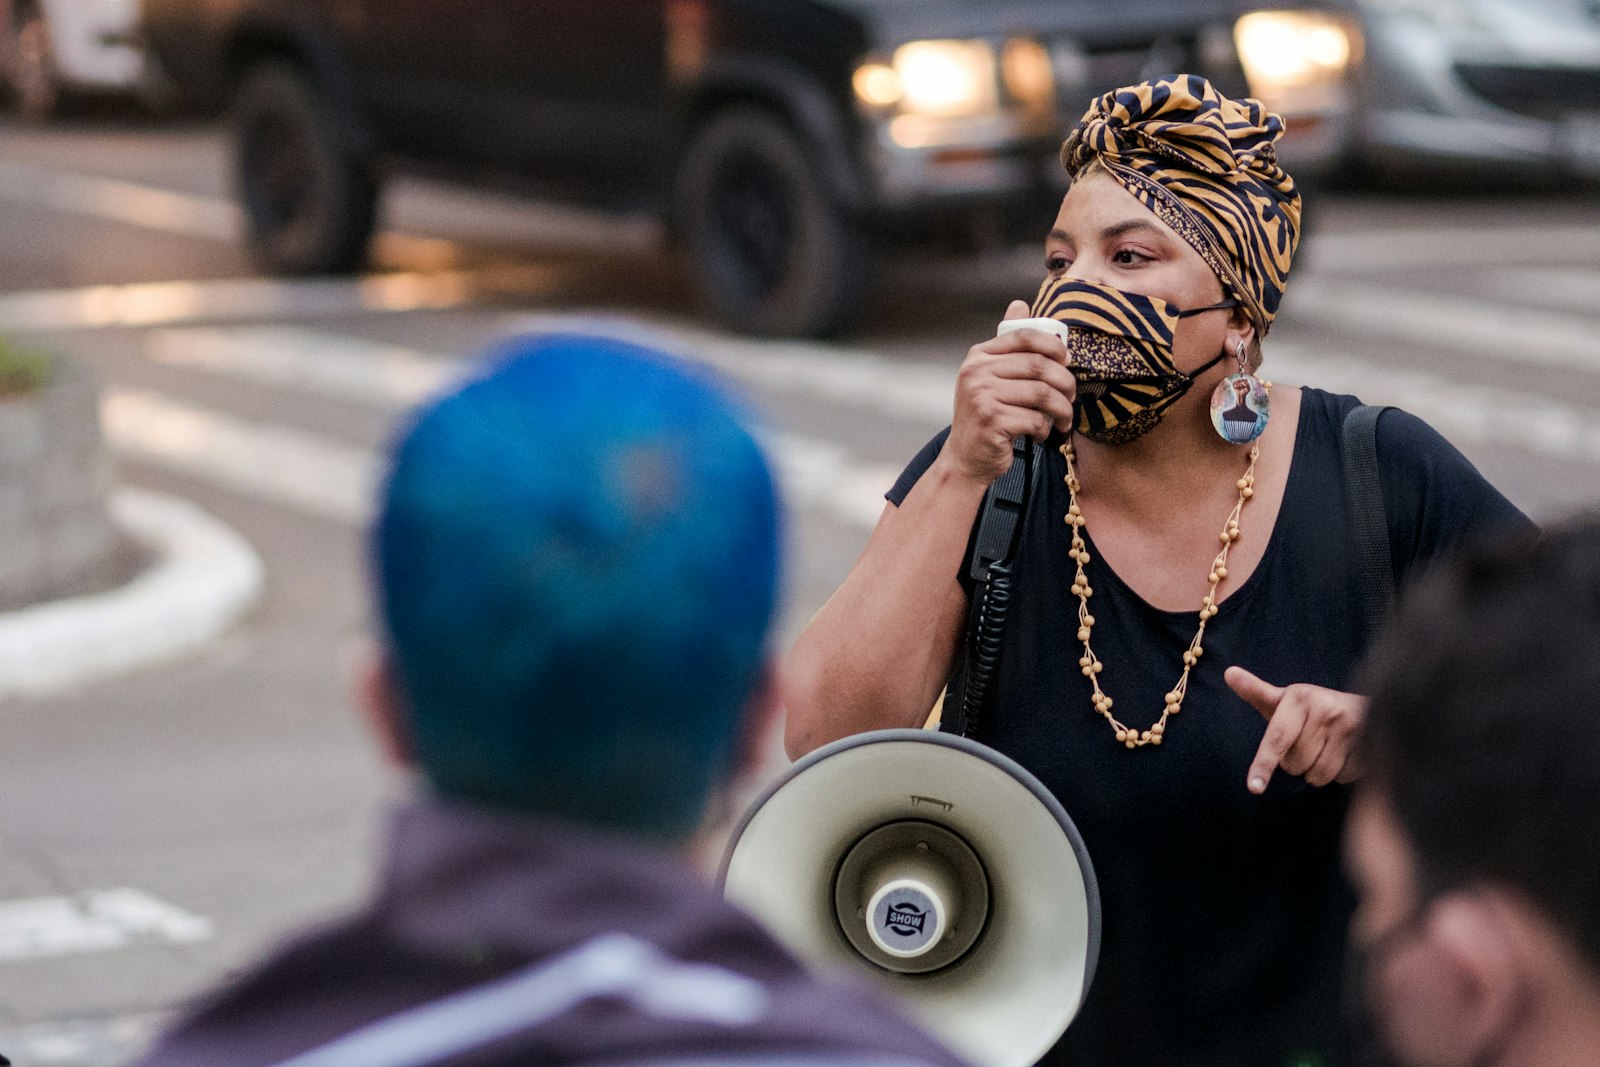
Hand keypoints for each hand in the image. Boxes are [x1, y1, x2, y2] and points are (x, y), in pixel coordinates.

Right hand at [940, 299, 1076, 485]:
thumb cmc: (986, 416)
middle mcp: (977, 372)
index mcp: (979, 356)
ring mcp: (981, 396)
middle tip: (1071, 398)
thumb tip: (1020, 304)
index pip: (1025, 336)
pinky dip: (1045, 429)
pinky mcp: (991, 421)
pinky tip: (1041, 434)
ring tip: (1062, 420)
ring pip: (1042, 394)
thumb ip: (1008, 345)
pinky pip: (1035, 419)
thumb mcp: (991, 376)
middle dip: (1065, 383)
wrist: (965, 457)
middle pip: (1040, 366)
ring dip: (1061, 410)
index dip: (1055, 346)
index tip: (1067, 362)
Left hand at [1226, 666, 1366, 793]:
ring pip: (1319, 775)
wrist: (1368, 703)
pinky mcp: (1370, 745)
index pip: (1277, 738)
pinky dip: (1340, 773)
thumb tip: (1228, 673)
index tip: (1254, 787)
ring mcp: (1351, 728)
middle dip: (1296, 762)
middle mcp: (1326, 710)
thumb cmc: (1313, 708)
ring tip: (1325, 748)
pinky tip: (1345, 753)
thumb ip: (1256, 692)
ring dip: (1317, 771)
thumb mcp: (1285, 699)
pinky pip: (1343, 777)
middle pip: (1296, 764)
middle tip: (1307, 743)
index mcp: (1300, 698)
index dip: (1264, 764)